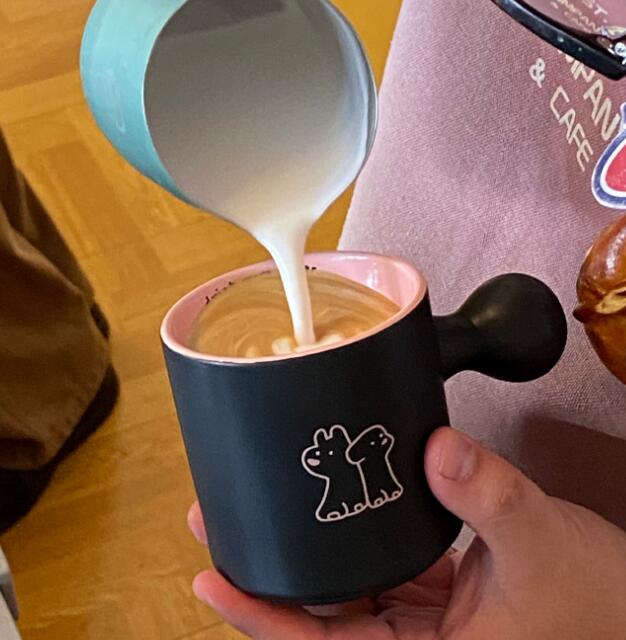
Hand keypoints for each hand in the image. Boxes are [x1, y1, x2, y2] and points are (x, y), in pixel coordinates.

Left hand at [187, 427, 625, 638]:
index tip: (210, 580)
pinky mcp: (432, 597)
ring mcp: (420, 622)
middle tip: (223, 526)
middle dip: (266, 575)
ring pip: (343, 594)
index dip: (259, 618)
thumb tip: (437, 448)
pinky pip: (375, 575)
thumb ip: (490, 496)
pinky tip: (327, 516)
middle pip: (316, 617)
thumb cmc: (599, 603)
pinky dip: (348, 548)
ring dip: (303, 557)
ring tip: (264, 515)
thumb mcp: (543, 545)